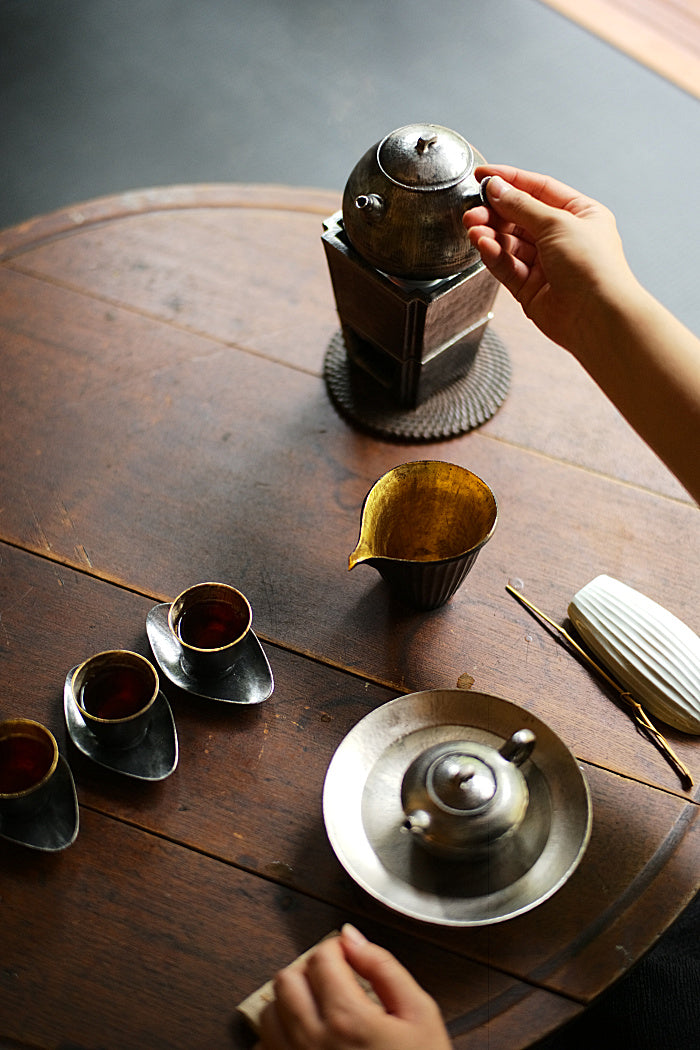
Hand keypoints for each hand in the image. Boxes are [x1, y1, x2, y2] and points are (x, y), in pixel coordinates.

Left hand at [256, 924, 451, 1049]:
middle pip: (286, 979)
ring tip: (320, 1010)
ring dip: (290, 1002)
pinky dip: (280, 1036)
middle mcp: (312, 1041)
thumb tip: (352, 937)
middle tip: (334, 983)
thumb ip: (384, 966)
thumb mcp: (420, 1014)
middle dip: (309, 973)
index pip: (320, 957)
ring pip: (268, 1012)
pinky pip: (266, 1048)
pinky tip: (308, 1039)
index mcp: (347, 1018)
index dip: (337, 950)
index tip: (349, 959)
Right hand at [463, 164, 638, 357]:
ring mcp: (546, 265)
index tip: (483, 176)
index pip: (538, 189)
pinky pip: (507, 267)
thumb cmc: (594, 268)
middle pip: (519, 217)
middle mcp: (562, 238)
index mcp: (578, 215)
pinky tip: (484, 245)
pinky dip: (494, 255)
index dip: (509, 181)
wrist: (598, 316)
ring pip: (510, 243)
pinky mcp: (531, 289)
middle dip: (494, 212)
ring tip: (473, 227)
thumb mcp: (558, 222)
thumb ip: (522, 205)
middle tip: (472, 209)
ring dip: (490, 234)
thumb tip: (497, 188)